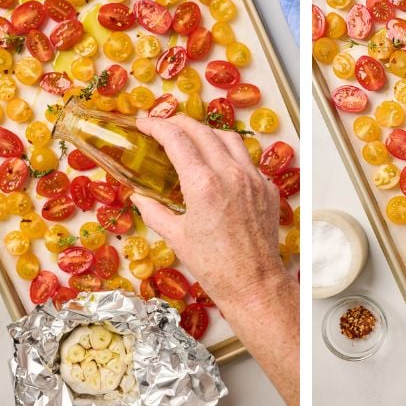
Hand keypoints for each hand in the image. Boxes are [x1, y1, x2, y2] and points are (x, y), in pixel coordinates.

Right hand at [130, 115, 284, 308]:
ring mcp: (253, 179)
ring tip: (192, 137)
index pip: (176, 138)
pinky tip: (219, 164)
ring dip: (207, 132)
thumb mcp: (176, 237)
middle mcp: (230, 174)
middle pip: (202, 130)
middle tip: (163, 125)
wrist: (253, 283)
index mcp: (203, 184)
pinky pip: (247, 159)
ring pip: (229, 137)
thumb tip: (139, 197)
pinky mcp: (266, 188)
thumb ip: (154, 211)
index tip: (144, 124)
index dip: (156, 126)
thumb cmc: (215, 266)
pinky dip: (229, 153)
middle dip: (178, 122)